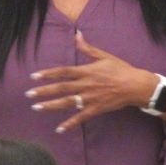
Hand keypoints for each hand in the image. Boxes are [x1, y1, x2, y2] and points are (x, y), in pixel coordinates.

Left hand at [25, 33, 156, 132]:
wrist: (136, 86)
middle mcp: (86, 85)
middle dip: (43, 91)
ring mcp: (90, 98)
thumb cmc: (121, 69)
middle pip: (61, 88)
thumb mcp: (104, 56)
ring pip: (67, 102)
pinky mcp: (96, 109)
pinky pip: (81, 117)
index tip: (33, 76)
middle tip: (29, 95)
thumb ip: (87, 48)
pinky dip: (70, 124)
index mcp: (87, 71)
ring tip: (36, 108)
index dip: (48, 74)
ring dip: (51, 106)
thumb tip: (77, 35)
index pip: (63, 72)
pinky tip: (59, 129)